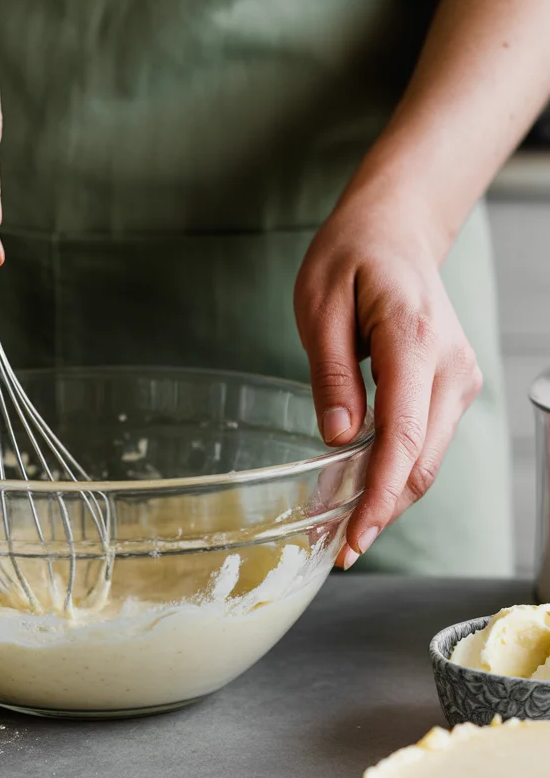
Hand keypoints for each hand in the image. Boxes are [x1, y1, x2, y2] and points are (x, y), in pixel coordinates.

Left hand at [294, 189, 482, 566]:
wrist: (397, 228)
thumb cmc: (351, 256)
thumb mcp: (319, 305)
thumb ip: (330, 374)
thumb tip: (340, 439)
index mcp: (413, 339)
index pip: (402, 437)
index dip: (377, 496)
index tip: (353, 538)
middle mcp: (449, 364)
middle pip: (422, 462)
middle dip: (382, 511)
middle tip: (338, 549)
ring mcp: (459, 377)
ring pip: (429, 460)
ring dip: (390, 498)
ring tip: (345, 530)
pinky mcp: (453, 385)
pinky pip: (427, 442)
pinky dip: (398, 472)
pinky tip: (364, 492)